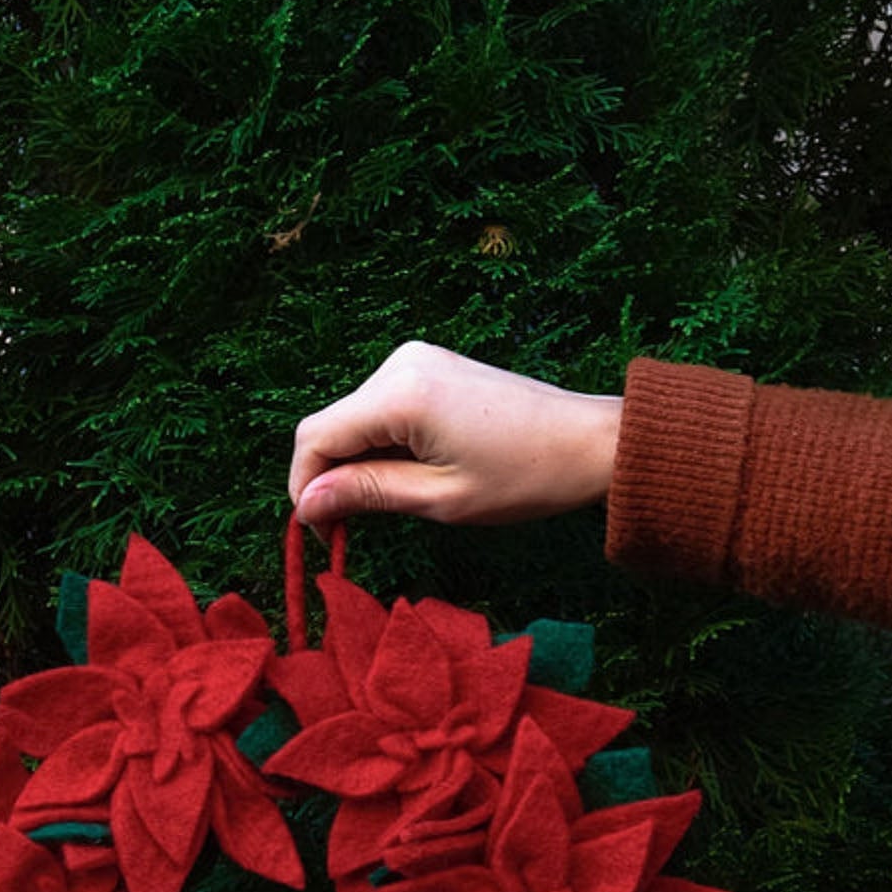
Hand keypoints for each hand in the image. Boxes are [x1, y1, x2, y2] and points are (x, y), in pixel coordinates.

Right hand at [289, 341, 621, 531]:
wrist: (587, 442)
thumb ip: (368, 494)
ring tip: (388, 503)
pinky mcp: (428, 367)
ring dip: (354, 463)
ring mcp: (414, 360)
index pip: (316, 437)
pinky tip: (406, 474)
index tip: (318, 531)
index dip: (304, 487)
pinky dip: (378, 445)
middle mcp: (400, 364)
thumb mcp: (440, 499)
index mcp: (401, 394)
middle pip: (329, 425)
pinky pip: (379, 408)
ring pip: (352, 418)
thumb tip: (307, 505)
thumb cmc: (525, 477)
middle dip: (328, 477)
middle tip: (345, 529)